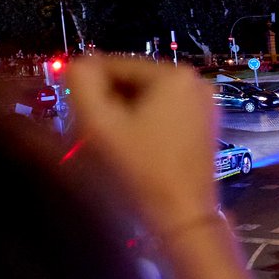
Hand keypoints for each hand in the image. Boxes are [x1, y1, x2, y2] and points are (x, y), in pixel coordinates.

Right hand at [70, 57, 216, 225]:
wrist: (181, 215)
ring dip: (123, 114)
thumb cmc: (139, 169)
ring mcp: (205, 106)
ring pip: (147, 99)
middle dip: (108, 101)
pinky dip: (143, 124)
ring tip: (110, 141)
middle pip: (133, 81)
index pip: (115, 65)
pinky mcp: (205, 126)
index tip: (73, 109)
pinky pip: (164, 115)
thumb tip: (79, 63)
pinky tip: (131, 146)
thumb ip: (82, 84)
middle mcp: (196, 83)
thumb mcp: (99, 124)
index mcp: (175, 75)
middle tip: (91, 130)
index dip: (88, 86)